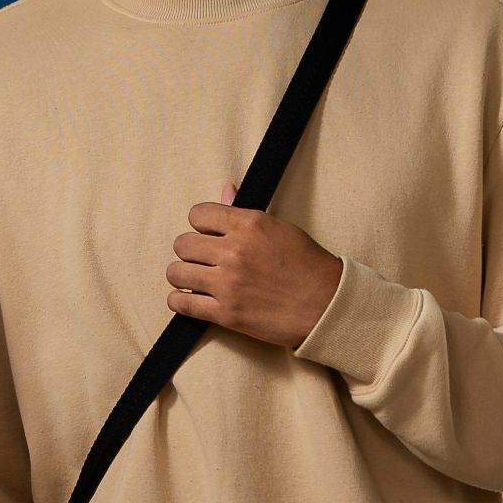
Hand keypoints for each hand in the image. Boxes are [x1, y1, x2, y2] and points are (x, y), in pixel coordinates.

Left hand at [167, 191, 341, 349]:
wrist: (327, 305)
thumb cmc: (308, 265)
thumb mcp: (280, 228)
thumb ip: (244, 212)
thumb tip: (225, 189)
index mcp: (249, 224)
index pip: (197, 214)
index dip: (201, 225)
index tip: (209, 235)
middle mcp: (235, 251)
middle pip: (182, 244)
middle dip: (190, 251)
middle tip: (203, 260)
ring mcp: (228, 283)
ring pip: (175, 272)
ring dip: (183, 275)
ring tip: (196, 279)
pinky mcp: (226, 313)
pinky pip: (182, 303)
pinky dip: (180, 300)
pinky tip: (190, 299)